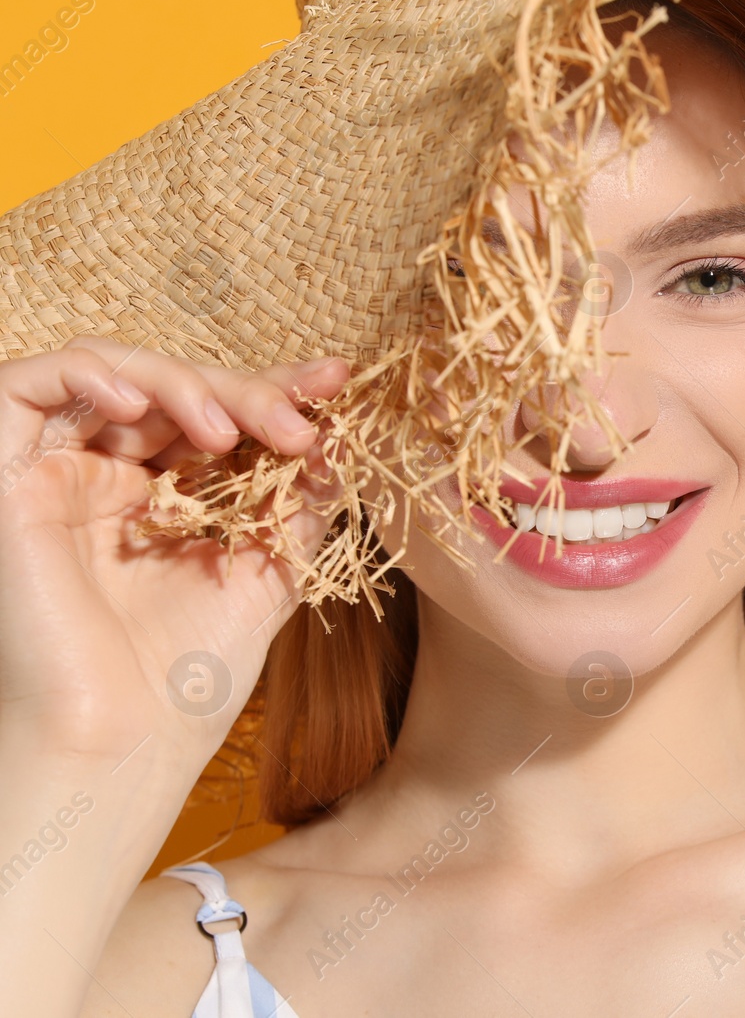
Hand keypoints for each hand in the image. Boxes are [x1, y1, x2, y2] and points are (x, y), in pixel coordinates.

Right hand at [0, 334, 349, 774]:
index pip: (219, 413)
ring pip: (110, 374)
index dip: (274, 389)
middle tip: (300, 422)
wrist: (127, 741)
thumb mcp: (272, 567)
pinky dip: (89, 375)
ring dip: (181, 383)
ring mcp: (55, 474)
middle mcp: (107, 478)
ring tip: (229, 430)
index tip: (336, 383)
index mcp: (166, 498)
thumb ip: (302, 498)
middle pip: (174, 388)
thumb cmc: (193, 676)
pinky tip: (144, 407)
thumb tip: (341, 434)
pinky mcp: (4, 478)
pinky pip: (26, 384)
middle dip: (245, 391)